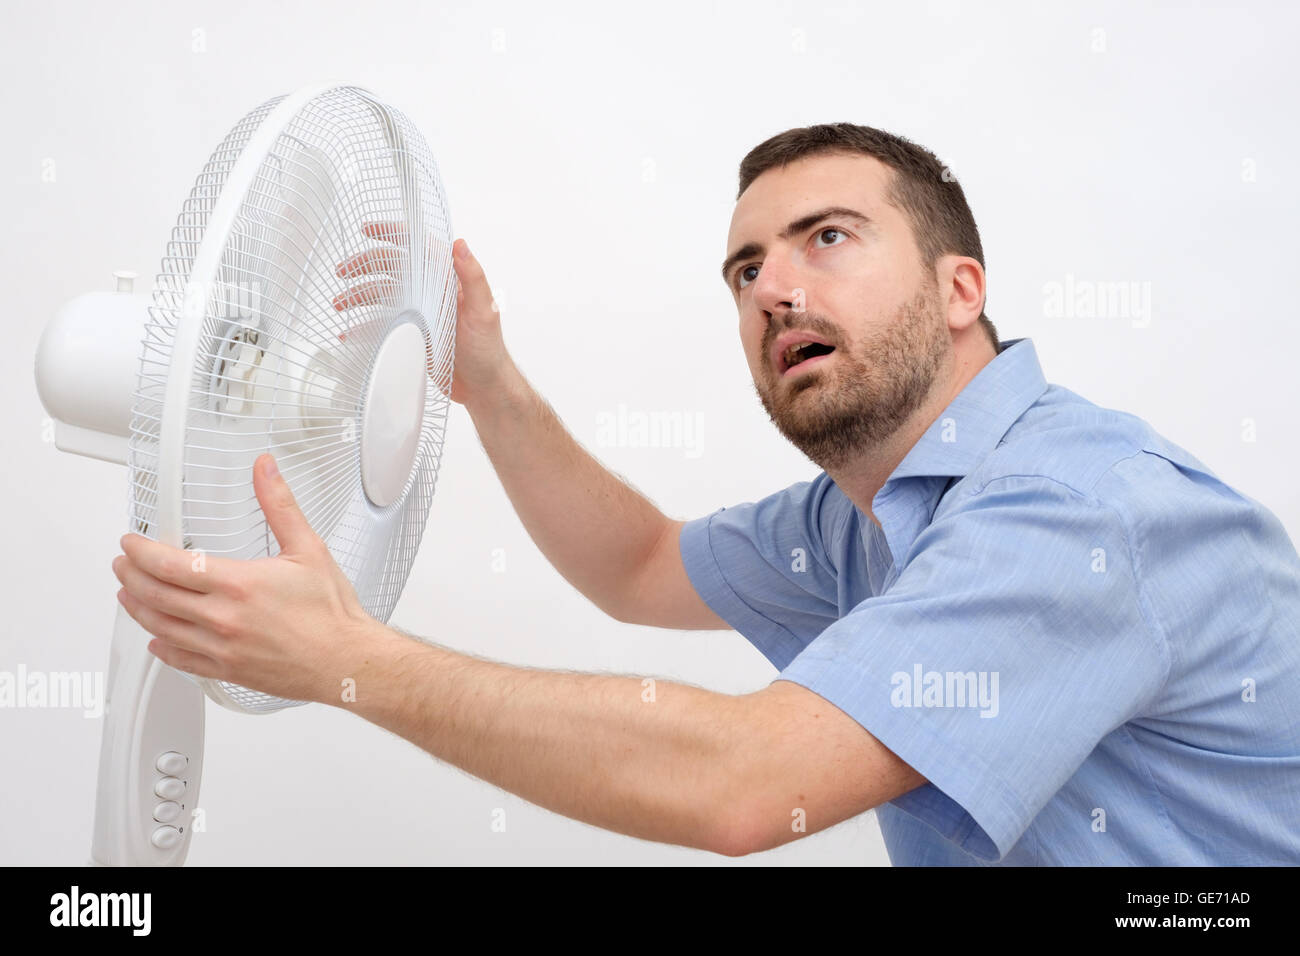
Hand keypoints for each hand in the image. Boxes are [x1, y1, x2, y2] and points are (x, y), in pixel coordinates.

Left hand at [111, 453, 393, 704]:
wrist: (346, 661)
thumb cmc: (331, 613)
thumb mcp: (308, 548)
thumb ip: (279, 505)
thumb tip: (265, 470)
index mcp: (238, 584)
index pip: (169, 565)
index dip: (141, 551)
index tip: (132, 543)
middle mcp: (222, 619)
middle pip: (155, 595)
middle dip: (131, 576)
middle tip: (123, 564)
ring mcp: (221, 648)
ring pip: (161, 628)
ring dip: (138, 608)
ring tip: (129, 594)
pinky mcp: (227, 671)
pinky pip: (181, 661)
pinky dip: (162, 649)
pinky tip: (157, 641)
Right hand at [332, 225, 511, 407]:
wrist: (483, 388)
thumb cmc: (488, 350)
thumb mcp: (483, 311)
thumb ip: (472, 278)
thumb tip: (460, 245)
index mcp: (448, 282)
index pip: (418, 248)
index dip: (393, 235)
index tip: (369, 230)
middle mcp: (431, 293)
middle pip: (392, 269)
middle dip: (365, 266)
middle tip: (342, 272)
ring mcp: (419, 314)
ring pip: (383, 296)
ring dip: (358, 296)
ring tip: (339, 303)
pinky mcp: (411, 335)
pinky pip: (383, 326)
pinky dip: (364, 327)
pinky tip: (349, 332)